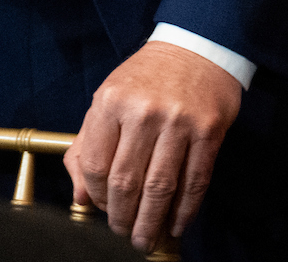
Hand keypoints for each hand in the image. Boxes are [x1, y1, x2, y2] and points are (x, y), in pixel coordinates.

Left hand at [67, 40, 241, 252]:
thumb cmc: (145, 78)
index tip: (101, 209)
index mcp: (111, 102)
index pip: (97, 165)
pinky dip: (185, 210)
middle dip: (122, 217)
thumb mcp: (107, 99)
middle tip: (124, 234)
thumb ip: (86, 146)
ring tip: (145, 239)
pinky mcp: (208, 131)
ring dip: (151, 221)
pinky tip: (176, 224)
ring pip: (160, 187)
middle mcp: (143, 112)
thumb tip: (79, 196)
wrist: (195, 48)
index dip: (97, 196)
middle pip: (127, 182)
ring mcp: (178, 122)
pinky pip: (195, 181)